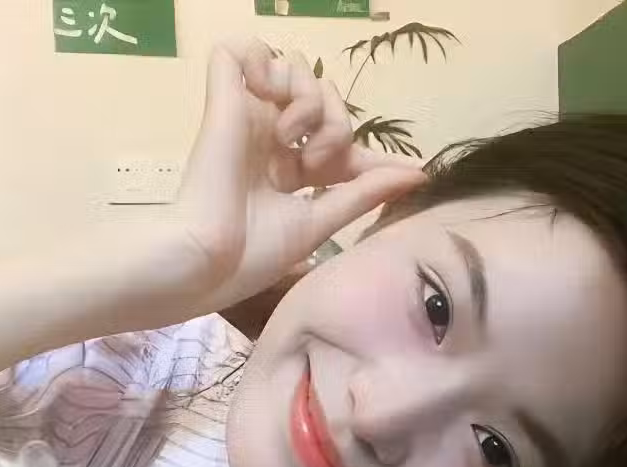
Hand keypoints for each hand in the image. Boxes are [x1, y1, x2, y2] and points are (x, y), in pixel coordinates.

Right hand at [177, 38, 426, 310]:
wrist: (209, 257)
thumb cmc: (256, 252)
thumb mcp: (320, 222)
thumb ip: (364, 193)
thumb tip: (418, 174)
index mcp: (289, 173)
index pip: (338, 143)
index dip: (361, 151)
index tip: (406, 171)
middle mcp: (271, 140)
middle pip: (326, 96)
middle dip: (336, 125)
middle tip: (315, 163)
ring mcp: (248, 117)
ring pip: (295, 66)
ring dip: (308, 97)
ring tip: (289, 137)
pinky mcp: (223, 99)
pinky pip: (242, 49)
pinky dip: (263, 60)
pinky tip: (266, 92)